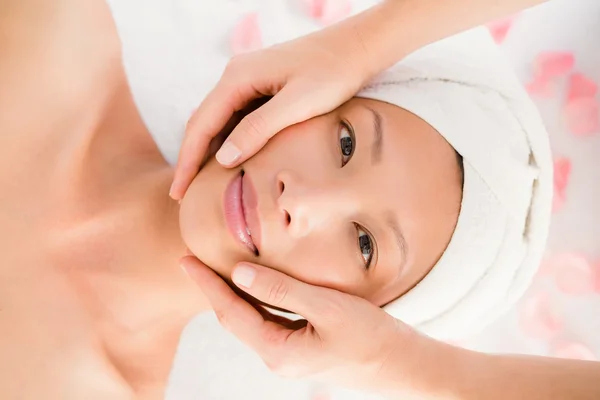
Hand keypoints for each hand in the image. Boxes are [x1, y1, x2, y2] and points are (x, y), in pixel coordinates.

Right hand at [169, 7, 382, 199]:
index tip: (178, 191)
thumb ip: (258, 129)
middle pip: (202, 121)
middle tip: (181, 193)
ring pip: (217, 119)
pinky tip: (229, 159)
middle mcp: (236, 75)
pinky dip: (227, 139)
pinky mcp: (262, 85)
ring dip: (206, 149)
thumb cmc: (333, 73)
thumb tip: (222, 158)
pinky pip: (235, 115)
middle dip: (190, 158)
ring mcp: (248, 79)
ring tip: (198, 182)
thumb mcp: (297, 105)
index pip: (201, 124)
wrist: (357, 47)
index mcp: (238, 77)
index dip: (187, 160)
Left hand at [181, 257, 449, 397]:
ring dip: (233, 294)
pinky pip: (270, 320)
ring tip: (216, 269)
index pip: (231, 313)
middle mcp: (278, 356)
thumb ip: (282, 290)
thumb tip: (240, 274)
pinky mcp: (304, 346)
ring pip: (252, 319)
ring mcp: (291, 354)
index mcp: (278, 352)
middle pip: (235, 318)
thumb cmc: (371, 338)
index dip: (206, 285)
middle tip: (193, 260)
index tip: (185, 260)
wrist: (403, 365)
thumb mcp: (327, 308)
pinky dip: (257, 299)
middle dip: (213, 289)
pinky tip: (256, 284)